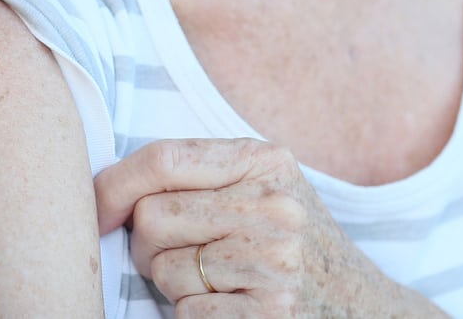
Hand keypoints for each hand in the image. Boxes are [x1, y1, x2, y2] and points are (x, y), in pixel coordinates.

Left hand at [95, 138, 432, 315]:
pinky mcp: (269, 316)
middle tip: (175, 253)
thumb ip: (200, 175)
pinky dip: (193, 315)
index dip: (114, 185)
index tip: (97, 209)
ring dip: (172, 284)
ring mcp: (274, 264)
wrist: (364, 308)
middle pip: (152, 218)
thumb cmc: (292, 243)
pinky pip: (185, 314)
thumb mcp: (263, 186)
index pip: (163, 159)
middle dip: (146, 243)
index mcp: (266, 161)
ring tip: (214, 280)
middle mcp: (274, 207)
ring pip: (163, 270)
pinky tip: (228, 307)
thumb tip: (103, 192)